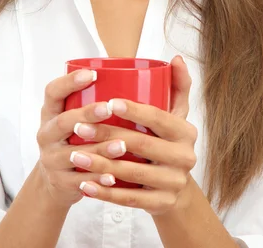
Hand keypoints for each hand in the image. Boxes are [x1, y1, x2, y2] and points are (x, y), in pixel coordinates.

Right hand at [36, 69, 124, 208]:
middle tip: (109, 108)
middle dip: (87, 114)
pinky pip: (80, 181)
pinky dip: (98, 179)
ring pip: (74, 154)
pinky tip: (114, 177)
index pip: (53, 92)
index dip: (69, 82)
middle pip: (63, 122)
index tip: (92, 74)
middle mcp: (47, 134)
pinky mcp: (61, 182)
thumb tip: (137, 79)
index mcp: (51, 113)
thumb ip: (91, 101)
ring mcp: (51, 159)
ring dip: (99, 149)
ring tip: (122, 145)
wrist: (53, 180)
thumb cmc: (73, 138)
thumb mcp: (73, 118)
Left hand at [74, 55, 197, 214]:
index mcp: (186, 132)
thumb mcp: (177, 115)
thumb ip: (178, 85)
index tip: (109, 102)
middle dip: (106, 136)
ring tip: (75, 156)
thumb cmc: (168, 142)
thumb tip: (175, 58)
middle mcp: (185, 158)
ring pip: (132, 174)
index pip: (158, 118)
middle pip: (140, 146)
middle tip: (79, 128)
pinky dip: (105, 193)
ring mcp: (174, 184)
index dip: (134, 111)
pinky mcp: (161, 204)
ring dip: (100, 165)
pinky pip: (129, 200)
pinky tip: (85, 184)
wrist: (175, 188)